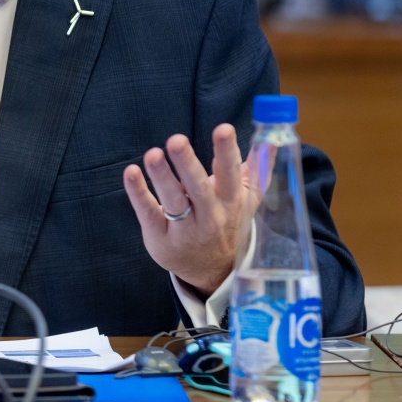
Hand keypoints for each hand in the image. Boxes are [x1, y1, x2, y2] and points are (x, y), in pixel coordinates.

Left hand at [121, 124, 249, 297]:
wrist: (214, 272)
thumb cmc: (229, 224)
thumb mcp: (248, 200)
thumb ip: (258, 169)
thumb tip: (271, 139)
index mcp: (232, 202)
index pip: (230, 174)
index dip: (227, 151)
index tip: (223, 129)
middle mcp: (210, 217)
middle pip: (198, 188)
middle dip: (187, 164)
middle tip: (176, 140)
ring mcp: (184, 230)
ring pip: (173, 201)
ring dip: (162, 176)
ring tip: (153, 154)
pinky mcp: (160, 237)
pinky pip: (148, 213)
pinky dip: (138, 193)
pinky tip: (131, 172)